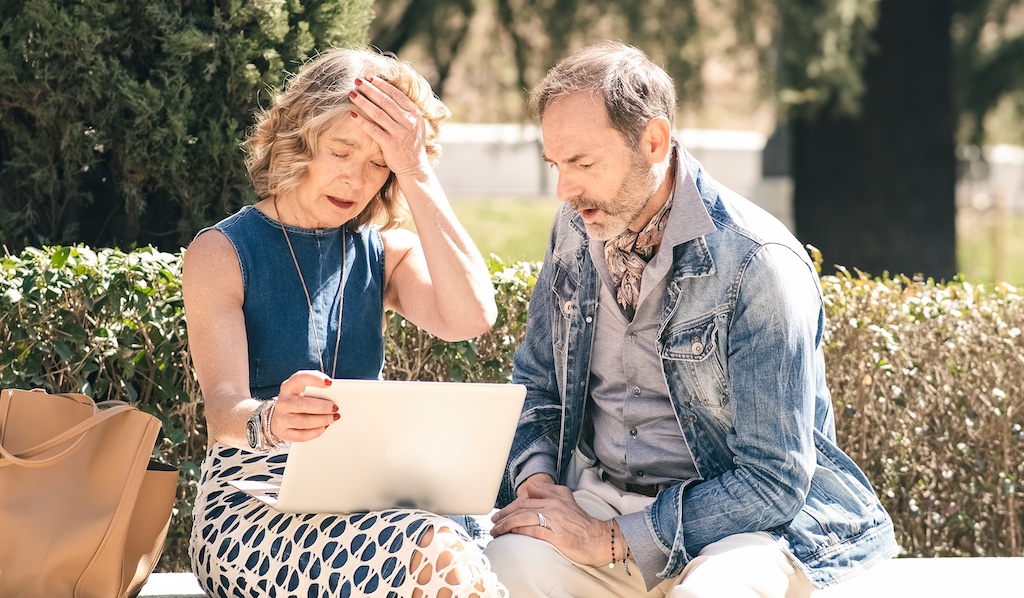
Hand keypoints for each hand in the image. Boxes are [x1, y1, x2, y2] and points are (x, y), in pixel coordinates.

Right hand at [268, 370, 338, 441]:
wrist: (278, 418)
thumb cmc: (295, 402)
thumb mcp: (301, 391)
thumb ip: (315, 390)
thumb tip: (334, 394)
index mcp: (288, 388)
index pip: (299, 379)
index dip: (314, 379)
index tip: (329, 383)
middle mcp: (283, 402)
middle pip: (302, 404)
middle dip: (322, 407)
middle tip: (335, 407)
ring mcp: (281, 419)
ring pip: (304, 421)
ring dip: (322, 420)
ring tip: (333, 418)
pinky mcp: (284, 433)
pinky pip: (302, 435)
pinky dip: (316, 432)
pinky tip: (324, 427)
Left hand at [348, 76, 429, 177]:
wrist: (414, 168)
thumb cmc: (411, 145)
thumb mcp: (415, 125)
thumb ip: (405, 111)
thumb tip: (388, 94)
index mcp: (415, 114)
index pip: (397, 95)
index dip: (382, 85)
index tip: (370, 78)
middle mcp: (409, 122)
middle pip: (386, 101)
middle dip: (370, 89)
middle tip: (357, 81)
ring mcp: (400, 133)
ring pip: (378, 113)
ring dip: (363, 102)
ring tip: (352, 93)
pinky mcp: (390, 144)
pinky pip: (373, 130)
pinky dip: (362, 121)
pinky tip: (352, 114)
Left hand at [490, 476, 613, 566]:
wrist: (600, 538)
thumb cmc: (582, 524)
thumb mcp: (567, 501)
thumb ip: (549, 492)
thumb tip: (529, 487)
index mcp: (556, 496)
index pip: (526, 499)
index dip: (510, 506)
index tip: (500, 513)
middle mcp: (554, 506)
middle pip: (521, 508)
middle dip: (504, 515)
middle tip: (493, 522)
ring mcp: (555, 521)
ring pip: (524, 518)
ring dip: (506, 524)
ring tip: (496, 531)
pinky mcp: (557, 536)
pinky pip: (533, 531)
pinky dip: (519, 532)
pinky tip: (511, 534)